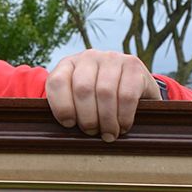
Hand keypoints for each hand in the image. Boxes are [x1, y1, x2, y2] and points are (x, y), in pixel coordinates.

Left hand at [44, 50, 162, 141]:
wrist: (132, 88)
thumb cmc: (96, 103)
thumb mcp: (76, 102)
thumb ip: (67, 109)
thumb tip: (67, 127)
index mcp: (68, 65)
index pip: (57, 82)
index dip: (62, 107)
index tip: (69, 124)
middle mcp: (89, 57)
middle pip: (82, 89)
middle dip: (87, 118)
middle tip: (92, 132)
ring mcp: (112, 58)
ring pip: (105, 93)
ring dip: (107, 120)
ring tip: (109, 134)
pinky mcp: (133, 65)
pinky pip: (126, 95)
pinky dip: (124, 116)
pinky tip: (123, 126)